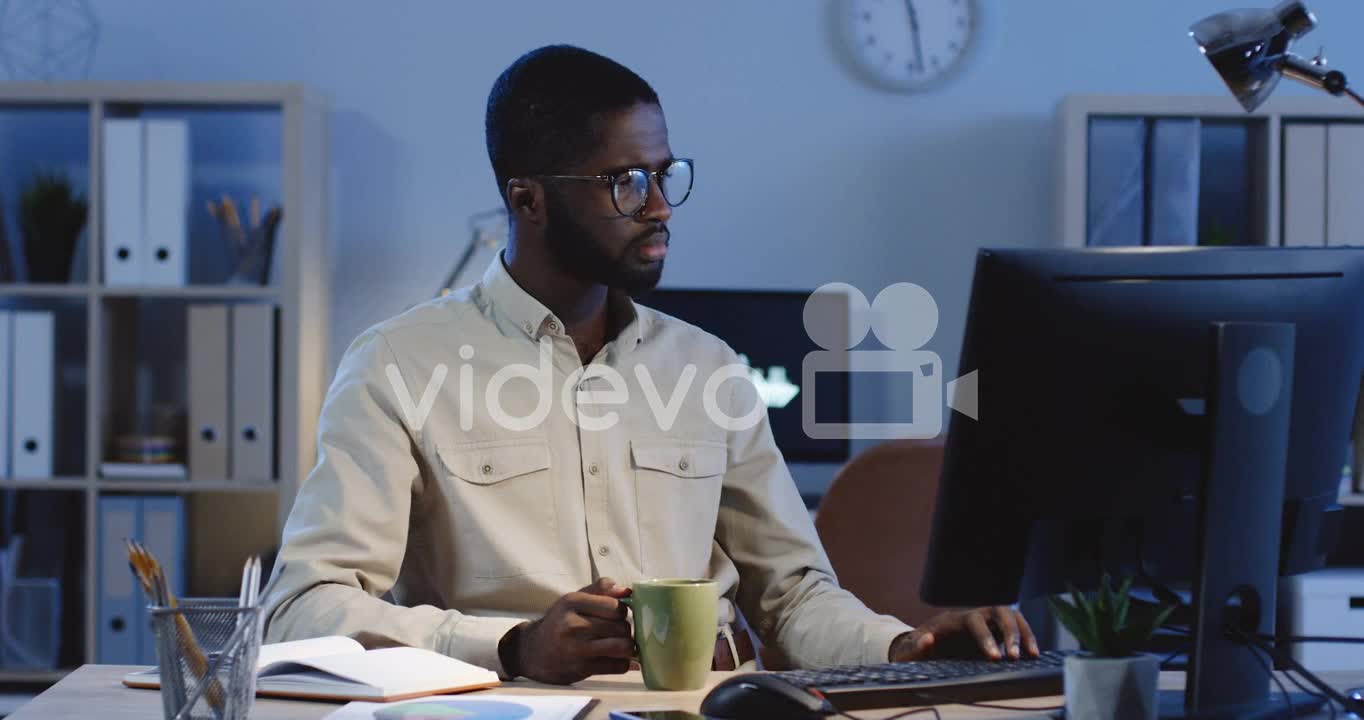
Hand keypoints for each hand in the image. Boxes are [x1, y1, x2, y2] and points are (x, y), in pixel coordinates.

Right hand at [502, 577, 633, 684]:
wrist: (532, 652)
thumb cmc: (560, 622)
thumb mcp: (575, 599)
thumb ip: (601, 589)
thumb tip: (627, 591)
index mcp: (573, 602)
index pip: (615, 607)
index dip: (622, 611)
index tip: (616, 615)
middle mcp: (574, 625)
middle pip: (622, 627)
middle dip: (624, 630)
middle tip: (617, 631)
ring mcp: (578, 649)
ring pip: (624, 647)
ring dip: (627, 647)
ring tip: (619, 645)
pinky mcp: (582, 669)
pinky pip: (618, 667)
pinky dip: (622, 663)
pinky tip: (614, 658)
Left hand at [889, 607, 1039, 661]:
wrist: (926, 643)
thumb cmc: (919, 647)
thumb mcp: (912, 650)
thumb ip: (917, 646)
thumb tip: (928, 640)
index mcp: (955, 619)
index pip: (975, 622)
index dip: (986, 638)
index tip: (995, 658)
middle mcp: (975, 615)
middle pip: (1000, 612)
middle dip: (1010, 633)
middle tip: (1015, 657)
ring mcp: (987, 622)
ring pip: (1012, 617)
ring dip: (1024, 633)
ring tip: (1033, 655)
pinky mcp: (996, 631)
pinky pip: (1016, 629)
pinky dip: (1026, 639)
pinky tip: (1033, 655)